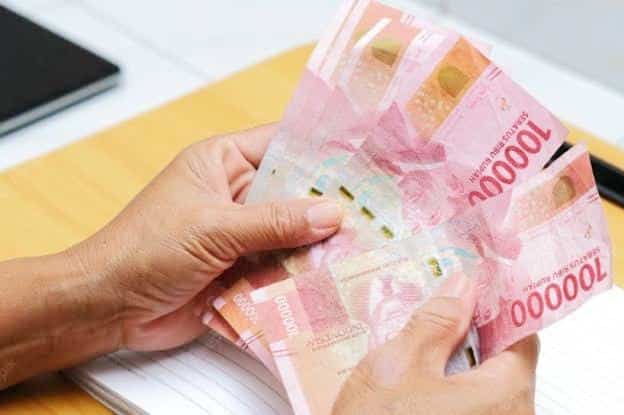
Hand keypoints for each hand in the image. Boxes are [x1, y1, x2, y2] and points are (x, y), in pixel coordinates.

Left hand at [73, 123, 342, 350]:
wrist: (106, 306)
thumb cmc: (143, 250)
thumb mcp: (214, 227)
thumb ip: (274, 222)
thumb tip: (330, 213)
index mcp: (223, 163)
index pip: (282, 144)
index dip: (321, 150)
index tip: (364, 159)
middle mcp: (236, 195)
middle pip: (294, 192)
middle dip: (328, 204)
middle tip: (376, 210)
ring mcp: (240, 234)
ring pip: (292, 233)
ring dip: (319, 244)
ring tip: (367, 246)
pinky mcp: (242, 270)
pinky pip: (281, 267)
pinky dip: (303, 274)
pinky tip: (335, 278)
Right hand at [332, 275, 538, 414]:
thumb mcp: (398, 367)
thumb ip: (436, 321)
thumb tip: (463, 286)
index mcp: (507, 394)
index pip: (523, 332)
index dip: (498, 304)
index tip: (474, 285)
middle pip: (505, 360)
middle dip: (471, 333)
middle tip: (435, 314)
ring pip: (485, 387)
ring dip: (455, 364)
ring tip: (417, 350)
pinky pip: (472, 410)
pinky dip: (450, 392)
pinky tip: (416, 388)